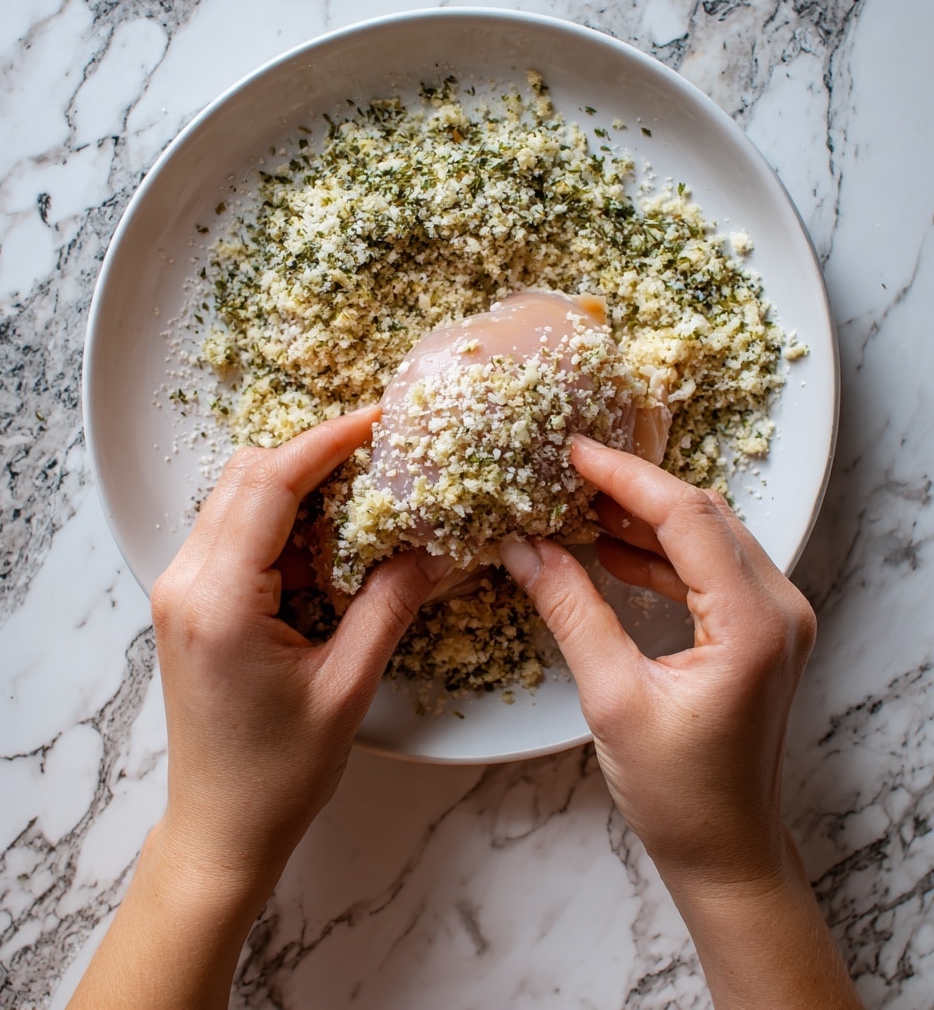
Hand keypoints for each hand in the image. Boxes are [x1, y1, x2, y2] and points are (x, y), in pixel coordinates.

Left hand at [69, 408, 450, 1009]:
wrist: (219, 830)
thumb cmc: (278, 774)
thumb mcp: (347, 687)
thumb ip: (390, 603)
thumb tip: (436, 544)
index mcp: (220, 601)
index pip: (268, 485)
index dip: (325, 442)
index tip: (375, 419)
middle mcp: (185, 583)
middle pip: (245, 478)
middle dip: (312, 458)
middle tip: (377, 461)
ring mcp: (178, 592)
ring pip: (234, 500)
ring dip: (294, 490)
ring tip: (360, 504)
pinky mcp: (187, 604)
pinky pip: (231, 534)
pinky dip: (278, 524)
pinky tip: (324, 548)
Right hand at [499, 438, 864, 1009]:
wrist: (726, 849)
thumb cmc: (679, 792)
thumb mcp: (612, 697)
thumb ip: (570, 610)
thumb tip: (523, 548)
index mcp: (751, 622)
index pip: (687, 516)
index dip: (626, 476)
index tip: (574, 451)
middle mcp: (778, 608)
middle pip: (703, 515)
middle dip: (634, 488)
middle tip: (570, 472)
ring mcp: (775, 618)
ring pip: (707, 535)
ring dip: (646, 517)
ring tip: (581, 505)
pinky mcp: (759, 631)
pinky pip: (709, 568)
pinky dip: (661, 552)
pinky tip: (612, 549)